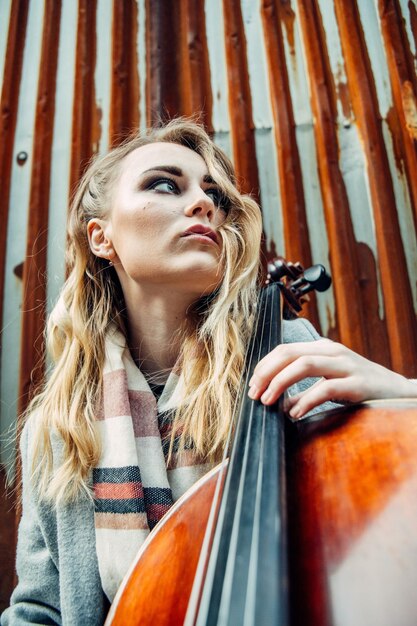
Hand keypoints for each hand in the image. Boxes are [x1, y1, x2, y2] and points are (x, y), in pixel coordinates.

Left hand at [247, 339, 416, 418]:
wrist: (401, 393)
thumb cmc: (363, 389)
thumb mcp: (331, 381)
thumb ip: (306, 386)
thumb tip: (280, 401)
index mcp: (323, 348)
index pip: (285, 349)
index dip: (264, 366)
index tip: (252, 385)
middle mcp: (333, 352)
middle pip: (289, 353)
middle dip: (266, 373)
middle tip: (254, 394)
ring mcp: (346, 366)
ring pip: (304, 365)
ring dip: (280, 383)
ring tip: (269, 402)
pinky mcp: (358, 384)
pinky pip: (326, 388)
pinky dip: (306, 400)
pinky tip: (295, 413)